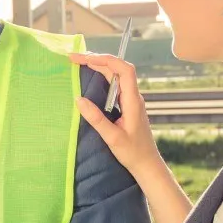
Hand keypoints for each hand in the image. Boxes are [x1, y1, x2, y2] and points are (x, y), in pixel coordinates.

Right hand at [70, 50, 165, 186]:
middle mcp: (133, 96)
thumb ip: (96, 119)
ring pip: (116, 75)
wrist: (147, 164)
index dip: (106, 60)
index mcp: (133, 101)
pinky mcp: (126, 105)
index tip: (86, 59)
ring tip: (80, 63)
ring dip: (99, 66)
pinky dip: (102, 76)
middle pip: (118, 69)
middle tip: (75, 58)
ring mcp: (130, 100)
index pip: (124, 70)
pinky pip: (115, 85)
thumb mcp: (112, 138)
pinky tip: (91, 77)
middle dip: (98, 60)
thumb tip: (78, 99)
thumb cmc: (133, 153)